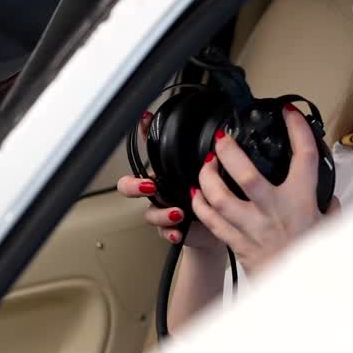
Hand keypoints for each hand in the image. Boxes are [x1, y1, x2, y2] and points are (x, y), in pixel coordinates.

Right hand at [116, 111, 222, 249]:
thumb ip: (210, 157)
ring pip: (148, 211)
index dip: (142, 133)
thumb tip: (222, 135)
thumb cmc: (213, 197)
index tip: (145, 120)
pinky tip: (179, 231)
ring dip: (161, 213)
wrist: (218, 226)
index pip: (149, 148)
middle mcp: (160, 190)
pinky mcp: (168, 229)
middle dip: (133, 186)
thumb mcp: (212, 172)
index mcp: (167, 171)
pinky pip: (162, 231)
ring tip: (178, 212)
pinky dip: (170, 232)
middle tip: (149, 187)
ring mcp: (162, 209)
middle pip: (130, 185)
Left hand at [190, 104, 340, 273]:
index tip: (290, 114)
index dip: (298, 130)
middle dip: (230, 152)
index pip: (303, 158)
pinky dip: (200, 206)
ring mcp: (252, 228)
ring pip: (220, 198)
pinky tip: (197, 193)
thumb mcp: (329, 228)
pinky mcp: (236, 243)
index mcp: (301, 202)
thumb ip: (329, 208)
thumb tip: (330, 196)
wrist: (296, 291)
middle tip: (224, 138)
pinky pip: (211, 222)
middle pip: (246, 176)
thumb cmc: (311, 260)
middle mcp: (274, 212)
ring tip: (206, 164)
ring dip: (208, 178)